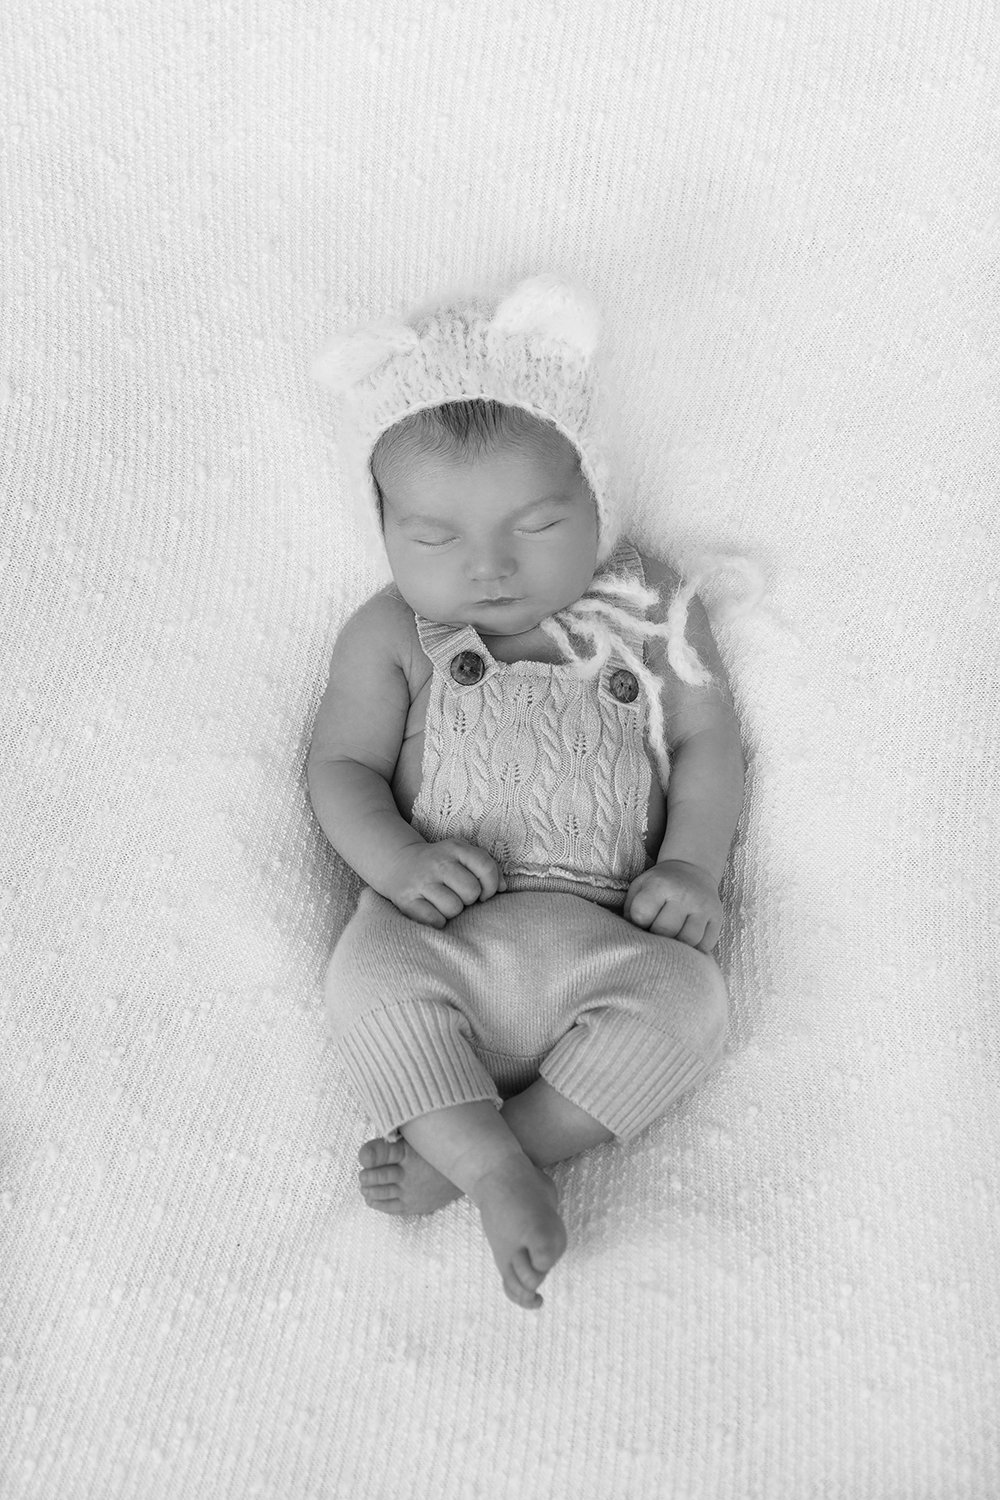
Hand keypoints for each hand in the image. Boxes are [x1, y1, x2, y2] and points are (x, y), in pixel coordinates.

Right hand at [381, 839, 506, 927]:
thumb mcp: (462, 855)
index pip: (485, 867)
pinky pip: (435, 920)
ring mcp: (421, 881)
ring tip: (443, 902)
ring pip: (453, 908)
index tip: (484, 893)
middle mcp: (437, 863)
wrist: (397, 862)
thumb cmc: (439, 863)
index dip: (490, 885)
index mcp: (455, 848)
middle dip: (468, 899)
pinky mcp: (407, 900)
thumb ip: (487, 867)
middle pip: (471, 892)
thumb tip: (502, 888)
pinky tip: (432, 910)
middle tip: (457, 895)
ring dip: (452, 911)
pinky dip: (437, 921)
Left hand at [623, 860, 721, 952]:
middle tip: (655, 935)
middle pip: (665, 931)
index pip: (642, 915)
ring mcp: (703, 907)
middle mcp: (684, 894)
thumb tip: (631, 938)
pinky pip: (705, 946)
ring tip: (670, 940)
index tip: (642, 922)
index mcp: (660, 885)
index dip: (638, 923)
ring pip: (688, 941)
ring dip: (676, 947)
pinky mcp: (717, 918)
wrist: (692, 870)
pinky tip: (686, 943)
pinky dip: (693, 950)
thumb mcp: (639, 887)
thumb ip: (630, 910)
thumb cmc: (659, 885)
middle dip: (656, 938)